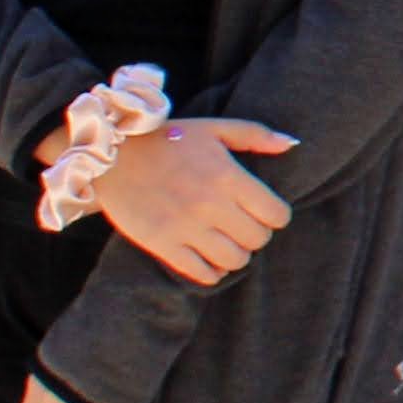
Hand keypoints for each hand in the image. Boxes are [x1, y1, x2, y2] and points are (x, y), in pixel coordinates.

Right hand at [79, 118, 299, 285]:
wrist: (113, 153)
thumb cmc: (169, 139)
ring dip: (236, 255)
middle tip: (243, 226)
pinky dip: (212, 271)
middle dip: (256, 234)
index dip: (276, 216)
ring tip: (227, 242)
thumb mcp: (215, 128)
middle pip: (258, 239)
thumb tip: (290, 144)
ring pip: (234, 260)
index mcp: (229, 177)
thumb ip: (256, 135)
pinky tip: (208, 257)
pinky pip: (202, 273)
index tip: (265, 212)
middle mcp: (211, 205)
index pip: (276, 215)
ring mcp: (185, 227)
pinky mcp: (162, 244)